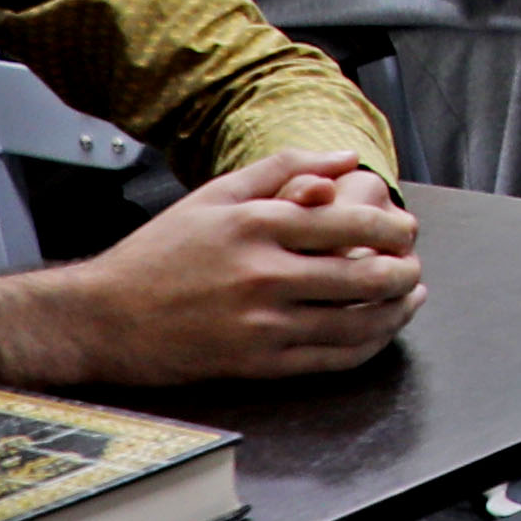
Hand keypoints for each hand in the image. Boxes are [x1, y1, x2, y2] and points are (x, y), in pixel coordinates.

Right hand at [0, 153, 419, 387]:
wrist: (104, 317)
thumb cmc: (160, 252)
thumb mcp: (215, 195)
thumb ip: (283, 168)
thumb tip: (345, 157)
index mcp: (256, 225)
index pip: (350, 221)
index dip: (393, 226)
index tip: (407, 228)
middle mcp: (263, 274)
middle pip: (363, 274)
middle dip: (404, 270)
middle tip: (415, 264)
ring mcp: (261, 324)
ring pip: (355, 322)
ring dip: (395, 310)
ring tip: (409, 297)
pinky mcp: (256, 364)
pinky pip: (329, 360)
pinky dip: (366, 347)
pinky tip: (378, 333)